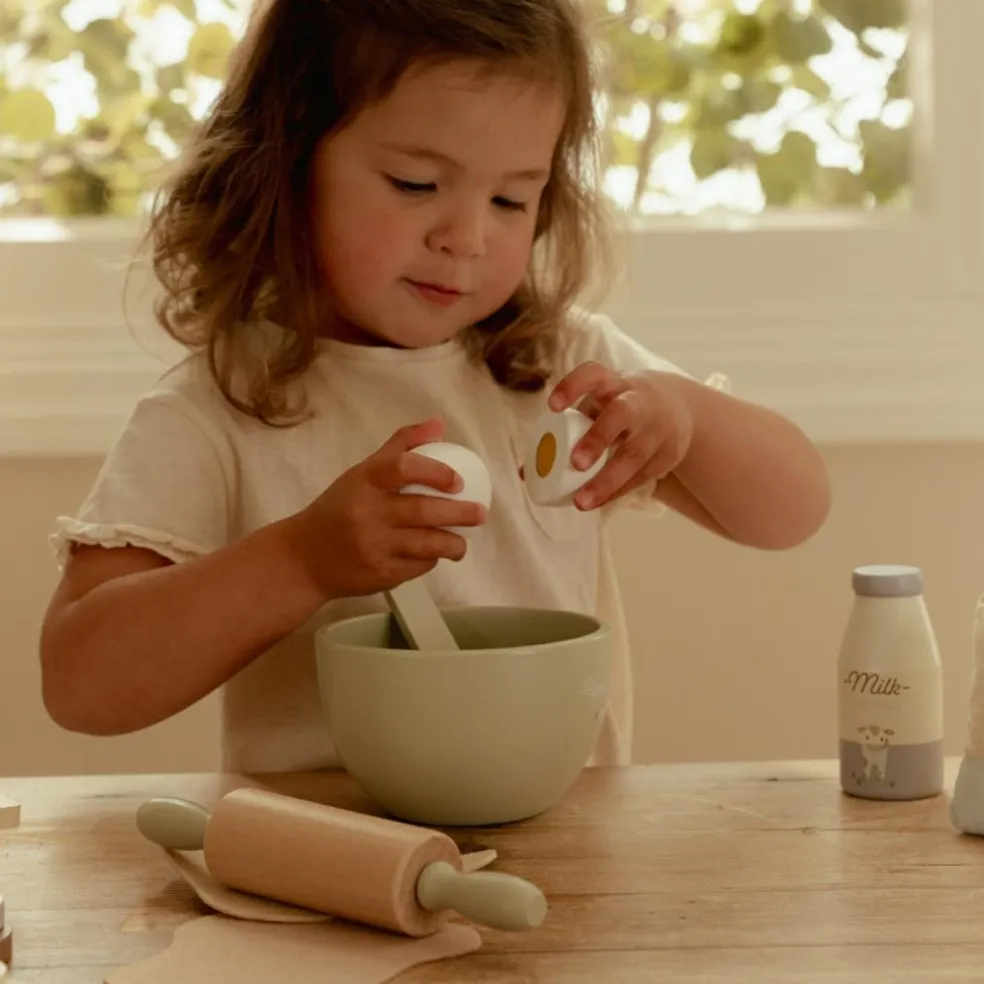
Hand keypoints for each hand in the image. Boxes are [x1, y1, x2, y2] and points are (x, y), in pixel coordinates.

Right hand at [288, 419, 486, 598]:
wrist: (304, 558)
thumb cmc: (339, 509)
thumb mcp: (361, 473)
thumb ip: (399, 447)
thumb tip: (438, 425)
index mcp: (363, 480)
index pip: (403, 467)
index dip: (437, 472)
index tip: (458, 482)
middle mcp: (366, 512)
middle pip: (423, 509)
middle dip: (460, 513)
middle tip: (479, 513)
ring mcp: (372, 545)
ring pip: (427, 543)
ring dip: (454, 543)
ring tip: (462, 542)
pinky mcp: (379, 574)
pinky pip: (418, 566)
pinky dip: (431, 560)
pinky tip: (434, 555)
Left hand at [548, 362, 695, 509]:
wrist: (680, 407)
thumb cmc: (620, 407)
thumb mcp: (599, 407)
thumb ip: (565, 431)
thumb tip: (524, 472)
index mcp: (614, 383)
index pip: (594, 374)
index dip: (573, 387)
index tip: (552, 407)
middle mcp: (638, 401)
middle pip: (621, 414)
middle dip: (598, 438)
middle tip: (575, 464)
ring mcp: (657, 427)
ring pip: (634, 454)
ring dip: (607, 480)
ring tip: (581, 502)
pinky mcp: (669, 453)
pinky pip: (642, 476)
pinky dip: (617, 491)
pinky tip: (598, 502)